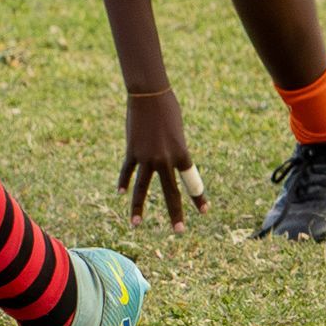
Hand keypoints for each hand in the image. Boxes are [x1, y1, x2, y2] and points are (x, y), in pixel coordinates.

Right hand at [120, 87, 207, 228]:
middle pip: (171, 192)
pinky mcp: (132, 151)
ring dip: (138, 208)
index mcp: (181, 153)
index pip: (192, 182)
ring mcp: (146, 157)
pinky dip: (123, 182)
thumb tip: (169, 159)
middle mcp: (165, 160)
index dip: (199, 198)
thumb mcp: (177, 131)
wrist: (149, 94)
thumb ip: (175, 149)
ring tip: (136, 225)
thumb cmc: (168, 108)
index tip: (205, 211)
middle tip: (179, 231)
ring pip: (142, 189)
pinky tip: (120, 194)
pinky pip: (127, 171)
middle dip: (175, 213)